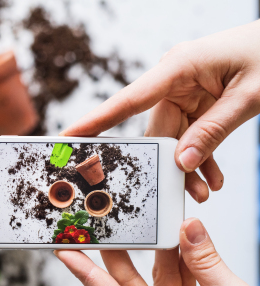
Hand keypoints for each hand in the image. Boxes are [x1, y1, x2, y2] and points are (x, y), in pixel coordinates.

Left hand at [55, 218, 259, 285]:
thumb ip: (207, 264)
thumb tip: (187, 229)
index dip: (89, 275)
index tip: (66, 254)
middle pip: (129, 285)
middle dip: (115, 253)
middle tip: (94, 226)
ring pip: (156, 275)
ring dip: (158, 249)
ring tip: (146, 219)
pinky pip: (179, 276)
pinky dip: (182, 257)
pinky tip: (179, 236)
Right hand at [61, 20, 259, 202]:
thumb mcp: (249, 96)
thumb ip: (214, 130)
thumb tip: (181, 164)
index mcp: (177, 68)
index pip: (126, 102)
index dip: (93, 123)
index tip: (65, 139)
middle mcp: (172, 80)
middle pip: (154, 131)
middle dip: (165, 165)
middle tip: (171, 195)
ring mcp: (183, 90)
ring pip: (173, 139)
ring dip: (187, 167)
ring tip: (203, 192)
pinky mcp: (195, 100)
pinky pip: (189, 134)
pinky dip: (201, 157)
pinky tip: (212, 178)